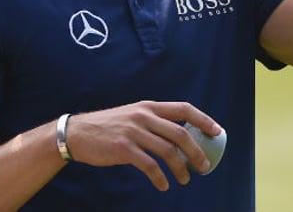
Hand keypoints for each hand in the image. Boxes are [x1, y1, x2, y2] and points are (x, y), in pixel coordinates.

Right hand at [63, 101, 221, 189]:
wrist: (75, 133)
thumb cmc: (106, 127)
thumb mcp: (130, 116)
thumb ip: (152, 122)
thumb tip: (179, 137)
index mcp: (148, 107)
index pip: (184, 109)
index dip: (204, 120)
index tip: (218, 132)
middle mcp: (143, 116)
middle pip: (181, 134)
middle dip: (197, 152)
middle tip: (204, 166)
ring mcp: (133, 131)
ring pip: (168, 152)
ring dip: (181, 168)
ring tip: (185, 179)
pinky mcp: (123, 148)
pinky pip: (150, 166)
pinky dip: (160, 178)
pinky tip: (163, 185)